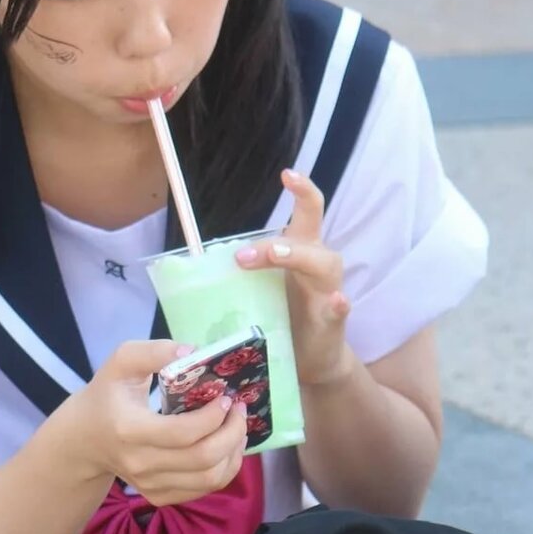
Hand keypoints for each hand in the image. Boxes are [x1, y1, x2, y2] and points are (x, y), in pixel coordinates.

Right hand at [68, 339, 247, 505]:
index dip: (214, 416)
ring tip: (236, 428)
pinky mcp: (159, 495)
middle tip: (238, 410)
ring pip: (210, 479)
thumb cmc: (107, 395)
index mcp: (130, 429)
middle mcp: (140, 463)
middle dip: (232, 432)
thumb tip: (194, 352)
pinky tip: (225, 447)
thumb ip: (155, 352)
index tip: (225, 397)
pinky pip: (204, 489)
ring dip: (233, 452)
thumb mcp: (121, 362)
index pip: (183, 433)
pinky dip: (224, 469)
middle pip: (203, 458)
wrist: (84, 439)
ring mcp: (150, 484)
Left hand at [236, 170, 352, 387]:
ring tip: (276, 256)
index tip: (287, 174)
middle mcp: (317, 265)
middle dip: (279, 237)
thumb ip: (241, 271)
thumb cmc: (284, 317)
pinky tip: (336, 300)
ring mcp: (327, 291)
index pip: (307, 212)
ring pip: (323, 264)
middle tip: (243, 255)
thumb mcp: (260, 288)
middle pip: (311, 234)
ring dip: (298, 258)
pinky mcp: (333, 321)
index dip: (301, 189)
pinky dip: (337, 303)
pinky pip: (339, 308)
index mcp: (301, 251)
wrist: (311, 359)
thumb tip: (193, 259)